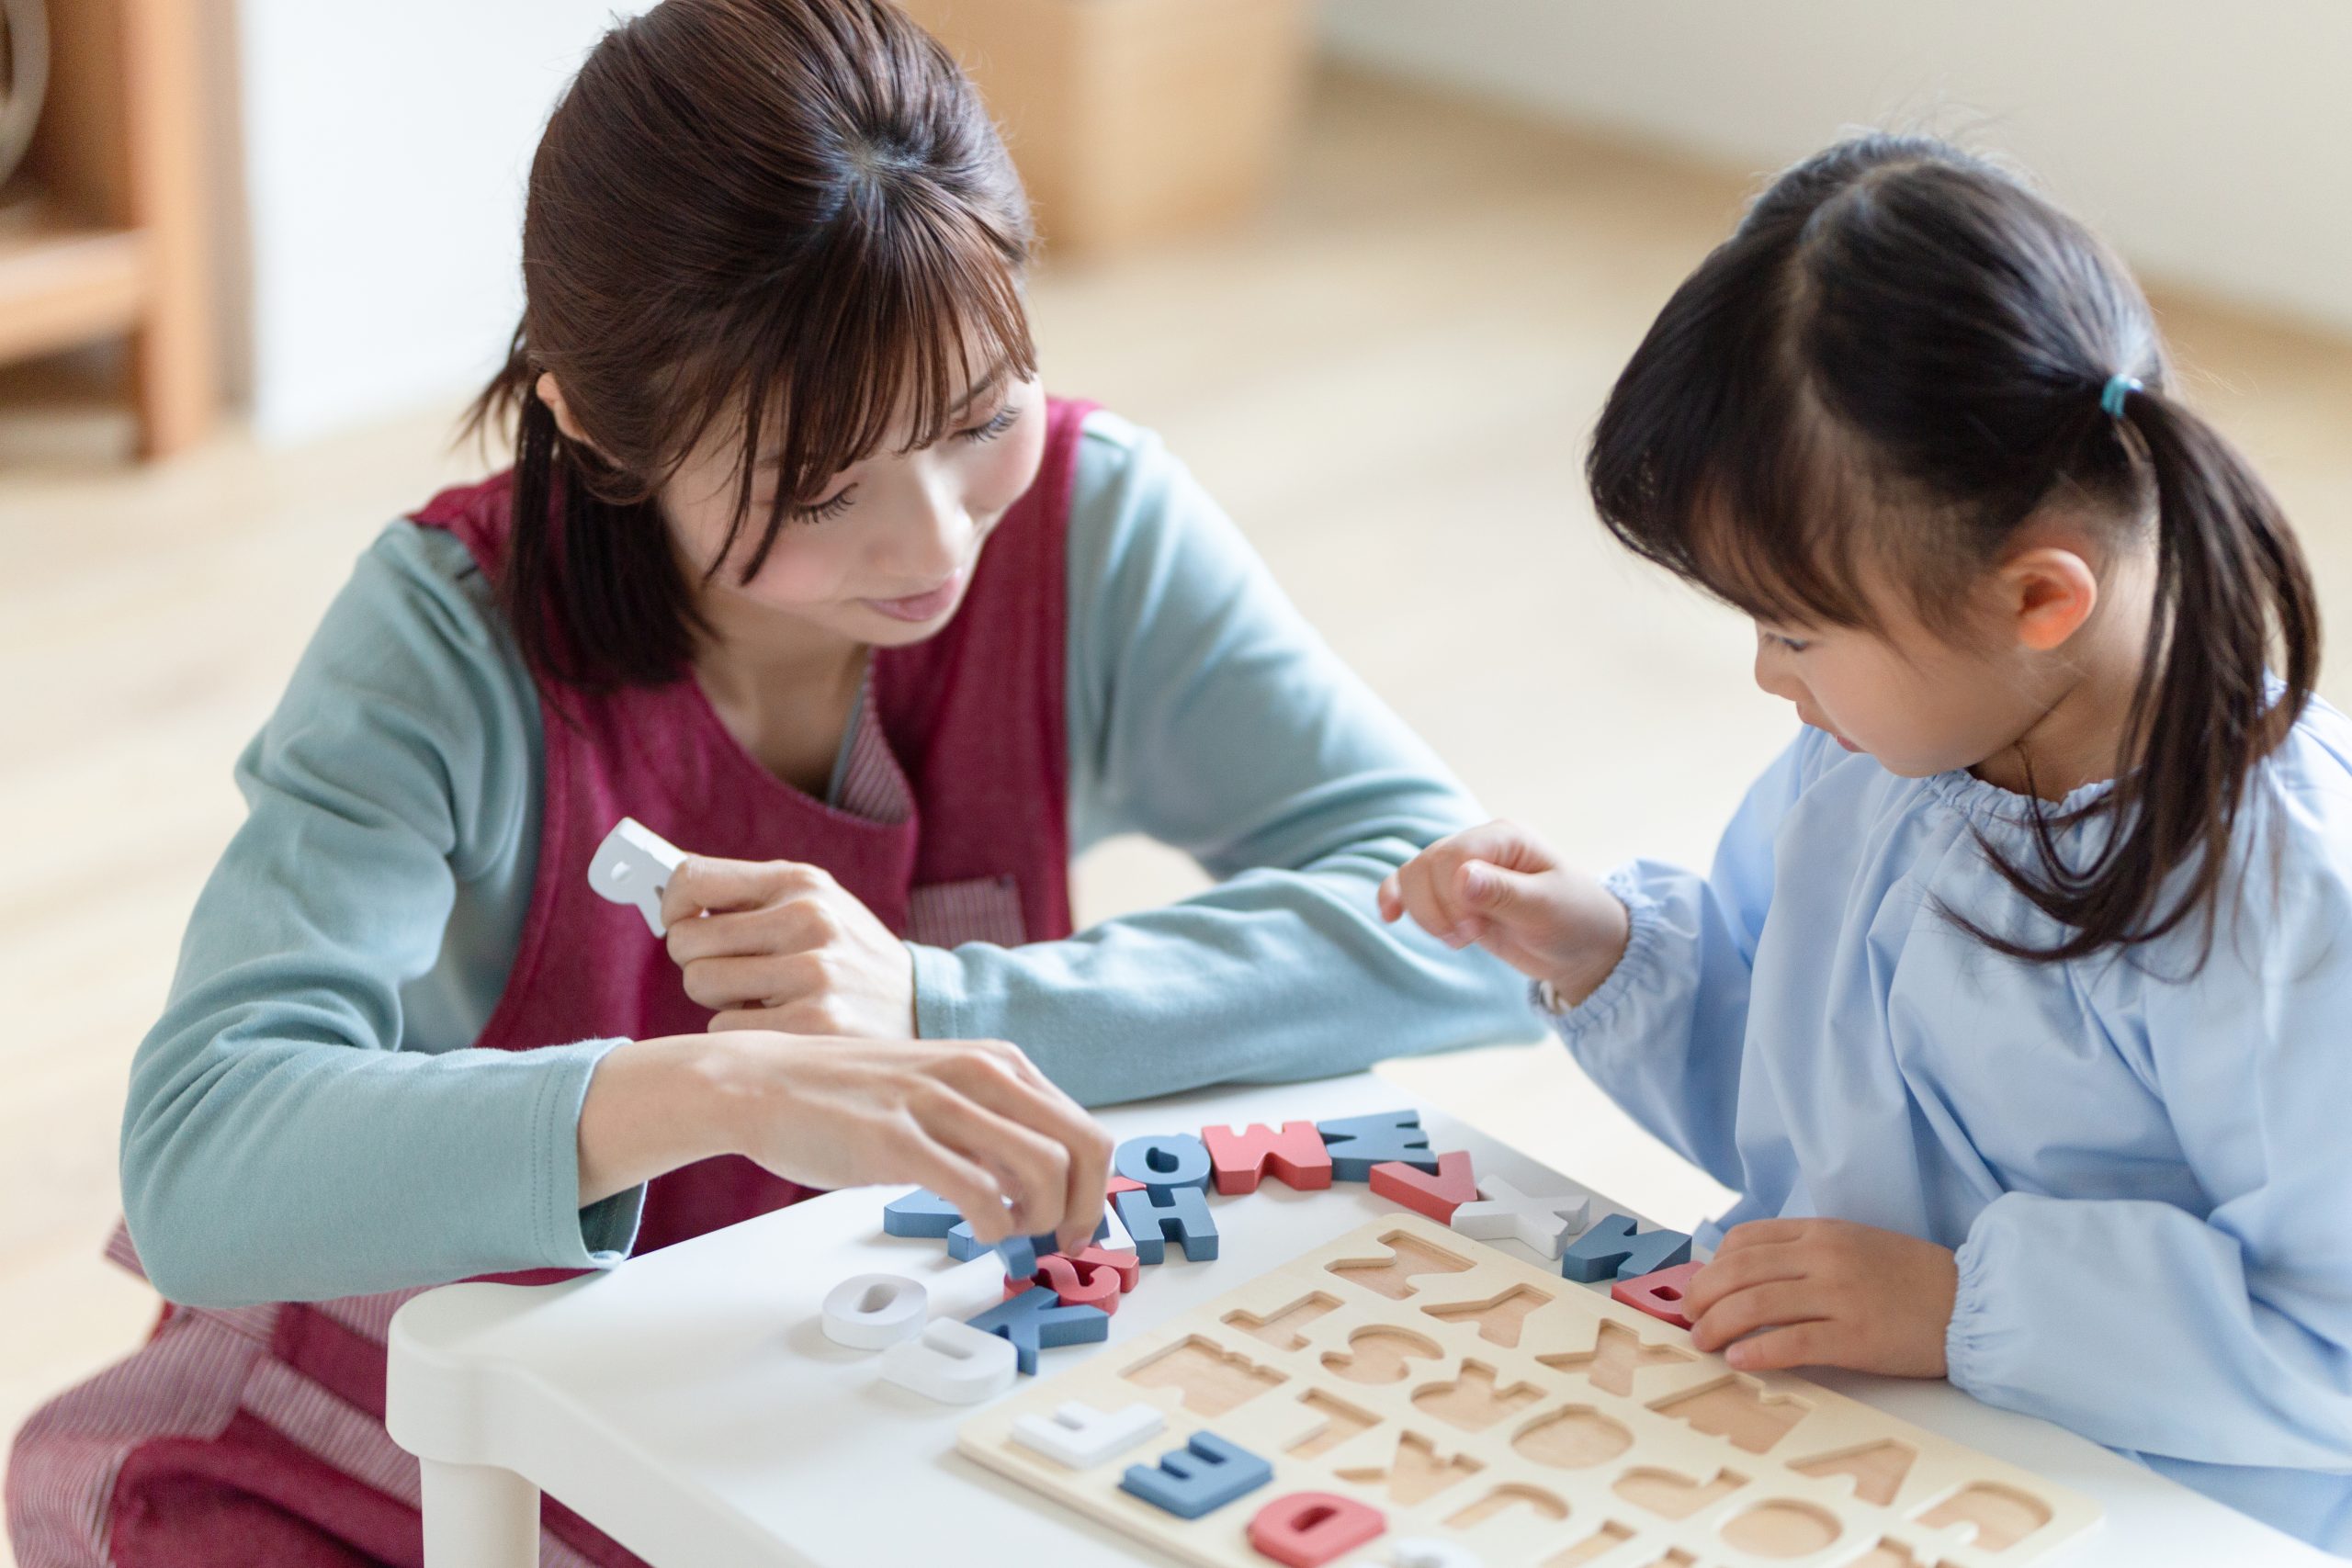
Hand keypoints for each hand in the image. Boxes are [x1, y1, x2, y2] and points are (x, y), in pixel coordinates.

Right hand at [579, 1033, 1112, 1254]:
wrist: (760, 1082)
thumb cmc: (849, 1097)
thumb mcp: (940, 1092)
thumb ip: (991, 1127)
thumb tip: (1042, 1184)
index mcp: (997, 1062)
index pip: (1086, 1129)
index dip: (1095, 1190)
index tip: (1077, 1226)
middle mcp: (980, 1073)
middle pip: (1083, 1149)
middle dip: (1083, 1210)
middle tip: (1057, 1244)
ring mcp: (939, 1104)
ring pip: (1042, 1171)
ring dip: (1040, 1221)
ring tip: (1009, 1236)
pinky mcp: (898, 1141)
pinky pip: (979, 1193)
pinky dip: (995, 1226)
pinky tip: (977, 1232)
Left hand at [662, 855, 915, 1036]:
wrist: (926, 1007)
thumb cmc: (849, 957)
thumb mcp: (816, 905)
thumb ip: (750, 897)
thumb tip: (668, 895)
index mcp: (801, 881)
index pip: (694, 878)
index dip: (672, 904)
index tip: (678, 921)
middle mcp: (808, 918)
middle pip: (687, 941)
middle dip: (698, 961)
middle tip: (732, 970)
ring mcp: (813, 972)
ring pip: (701, 984)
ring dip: (720, 998)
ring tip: (762, 997)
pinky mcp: (814, 1023)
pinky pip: (724, 1027)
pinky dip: (742, 1031)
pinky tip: (781, 1024)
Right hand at [1377, 821, 1630, 1004]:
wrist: (1584, 947)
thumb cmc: (1576, 921)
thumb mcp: (1548, 908)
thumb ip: (1504, 893)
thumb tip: (1461, 879)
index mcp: (1506, 837)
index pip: (1454, 854)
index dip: (1452, 895)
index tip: (1474, 931)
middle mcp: (1480, 846)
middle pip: (1427, 864)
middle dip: (1437, 908)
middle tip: (1469, 938)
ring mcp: (1463, 869)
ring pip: (1413, 877)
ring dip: (1424, 912)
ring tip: (1457, 939)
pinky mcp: (1452, 895)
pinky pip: (1411, 889)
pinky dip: (1397, 900)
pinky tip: (1390, 916)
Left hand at [1683, 1218, 1957, 1376]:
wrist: (1969, 1304)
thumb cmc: (1907, 1278)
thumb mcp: (1851, 1245)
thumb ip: (1803, 1253)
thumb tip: (1744, 1276)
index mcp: (1821, 1231)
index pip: (1744, 1240)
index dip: (1711, 1265)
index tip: (1698, 1288)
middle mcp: (1825, 1257)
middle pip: (1739, 1272)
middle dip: (1702, 1297)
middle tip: (1690, 1320)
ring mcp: (1840, 1295)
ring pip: (1755, 1305)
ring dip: (1718, 1326)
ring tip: (1704, 1343)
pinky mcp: (1855, 1337)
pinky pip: (1791, 1342)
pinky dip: (1757, 1352)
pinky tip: (1740, 1361)